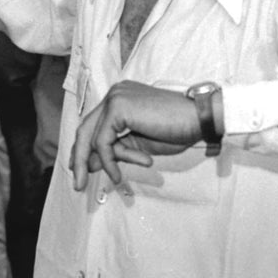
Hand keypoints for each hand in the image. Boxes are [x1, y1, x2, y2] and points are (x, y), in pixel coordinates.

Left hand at [70, 81, 203, 191]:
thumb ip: (115, 150)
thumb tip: (90, 164)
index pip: (93, 124)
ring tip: (116, 178)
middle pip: (85, 128)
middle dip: (79, 158)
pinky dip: (109, 160)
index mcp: (121, 98)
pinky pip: (103, 141)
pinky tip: (118, 174)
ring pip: (91, 136)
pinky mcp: (118, 107)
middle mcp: (115, 94)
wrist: (199, 119)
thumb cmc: (177, 130)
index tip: (80, 169)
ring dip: (104, 162)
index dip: (83, 148)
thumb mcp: (139, 144)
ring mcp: (115, 98)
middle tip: (78, 183)